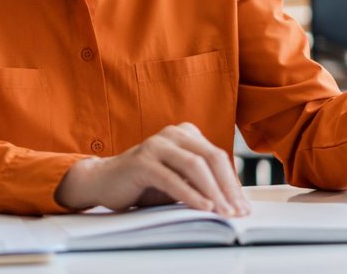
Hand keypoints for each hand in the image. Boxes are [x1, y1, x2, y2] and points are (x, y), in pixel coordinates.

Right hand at [54, 123, 250, 216]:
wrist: (103, 181)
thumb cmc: (144, 183)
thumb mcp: (178, 180)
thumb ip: (200, 182)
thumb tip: (232, 201)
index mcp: (185, 134)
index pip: (218, 157)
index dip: (233, 183)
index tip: (244, 207)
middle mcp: (172, 134)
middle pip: (211, 158)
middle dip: (228, 187)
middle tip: (238, 211)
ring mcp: (156, 145)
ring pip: (195, 166)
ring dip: (213, 191)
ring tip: (224, 211)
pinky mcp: (142, 161)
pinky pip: (172, 178)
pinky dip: (190, 194)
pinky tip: (203, 207)